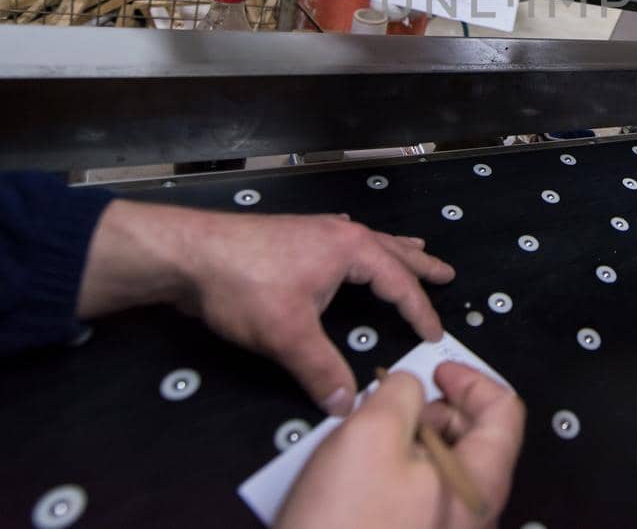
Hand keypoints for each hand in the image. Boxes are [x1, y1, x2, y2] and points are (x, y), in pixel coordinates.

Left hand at [77, 201, 454, 411]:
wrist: (189, 254)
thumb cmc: (245, 286)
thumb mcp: (287, 334)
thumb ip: (320, 369)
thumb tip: (346, 404)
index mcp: (349, 249)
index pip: (397, 284)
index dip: (419, 311)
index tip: (436, 335)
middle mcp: (338, 234)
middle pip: (390, 250)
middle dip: (419, 265)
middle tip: (447, 272)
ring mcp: (313, 232)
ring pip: (366, 240)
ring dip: (392, 250)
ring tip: (414, 250)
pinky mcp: (292, 238)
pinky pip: (341, 238)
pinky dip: (358, 243)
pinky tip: (348, 239)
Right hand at [276, 362, 524, 528]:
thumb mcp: (371, 436)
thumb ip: (401, 394)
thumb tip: (407, 385)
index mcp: (479, 483)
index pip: (504, 411)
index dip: (471, 381)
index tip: (440, 372)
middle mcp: (471, 514)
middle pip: (472, 439)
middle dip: (433, 411)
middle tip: (393, 406)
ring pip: (438, 468)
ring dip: (407, 442)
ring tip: (365, 443)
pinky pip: (416, 497)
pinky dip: (392, 474)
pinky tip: (355, 478)